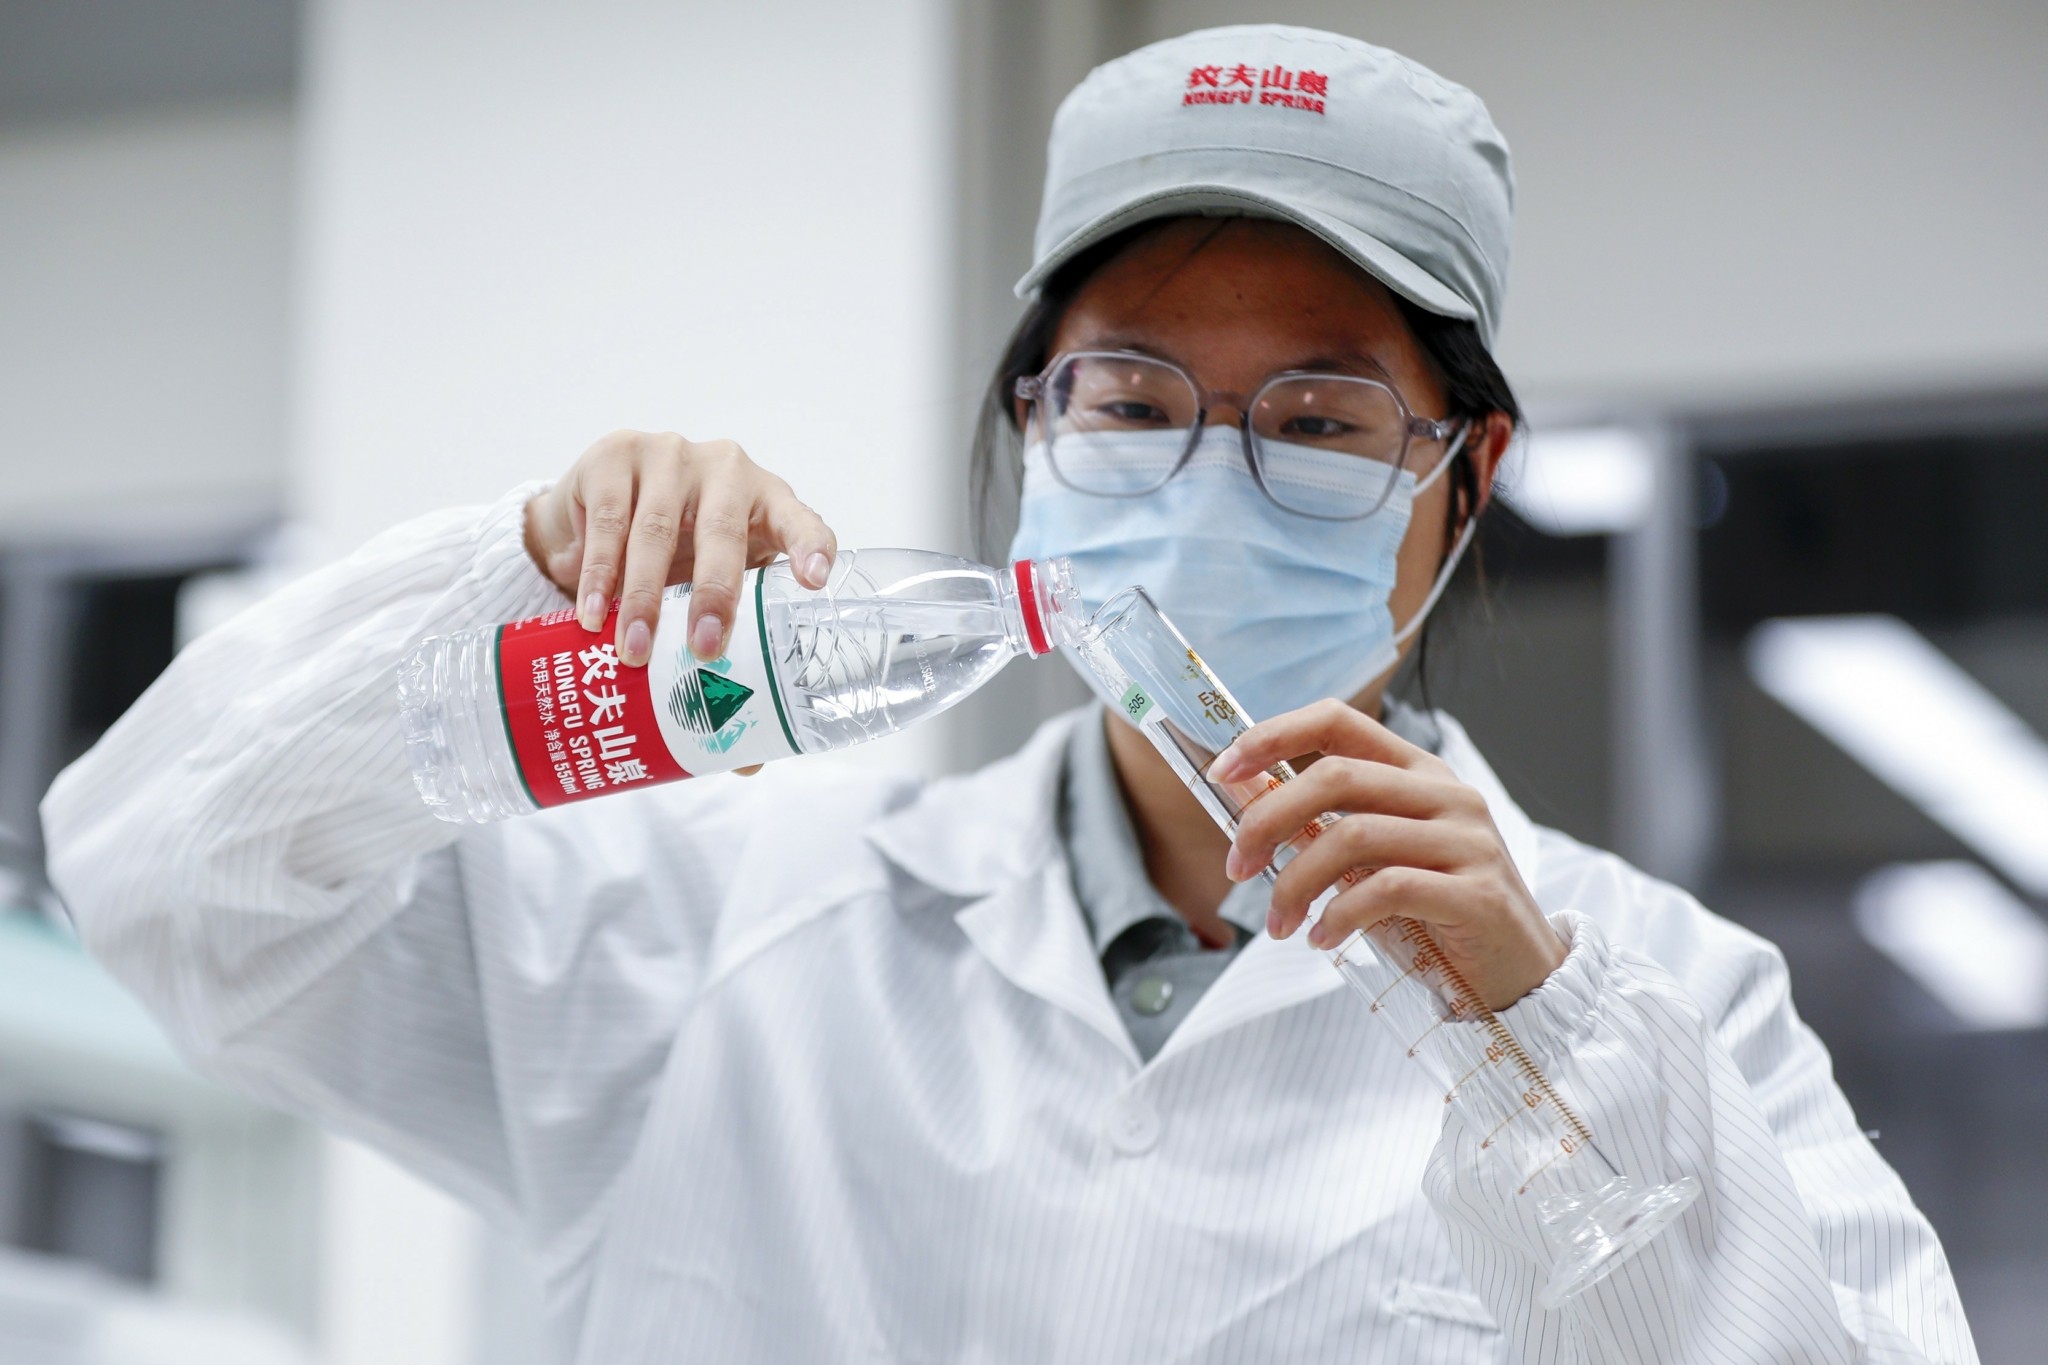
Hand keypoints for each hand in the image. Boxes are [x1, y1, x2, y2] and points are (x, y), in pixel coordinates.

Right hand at [525, 430, 837, 667]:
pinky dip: (598, 576)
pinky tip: (593, 614)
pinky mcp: (615, 455)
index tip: (813, 581)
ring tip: (635, 650)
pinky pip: (607, 521)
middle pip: (723, 531)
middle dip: (714, 593)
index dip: (810, 547)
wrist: (599, 505)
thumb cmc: (680, 544)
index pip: (799, 521)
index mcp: (766, 499)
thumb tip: (742, 730)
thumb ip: (734, 617)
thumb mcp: (716, 573)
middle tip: (705, 647)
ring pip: (657, 529)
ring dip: (644, 596)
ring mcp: (669, 454)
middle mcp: (724, 468)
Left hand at [1208, 699, 1565, 1009]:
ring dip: (1296, 883)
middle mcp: (1446, 794)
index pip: (1339, 721)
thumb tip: (1249, 810)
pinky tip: (1323, 938)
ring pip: (1354, 836)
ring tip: (1280, 924)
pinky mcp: (1476, 891)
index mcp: (1418, 772)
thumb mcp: (1379, 860)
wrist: (1519, 970)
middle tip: (1237, 869)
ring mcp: (1467, 839)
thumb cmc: (1437, 912)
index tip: (1223, 770)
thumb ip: (1329, 829)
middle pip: (1335, 777)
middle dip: (1267, 821)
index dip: (1273, 736)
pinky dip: (1340, 915)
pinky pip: (1388, 889)